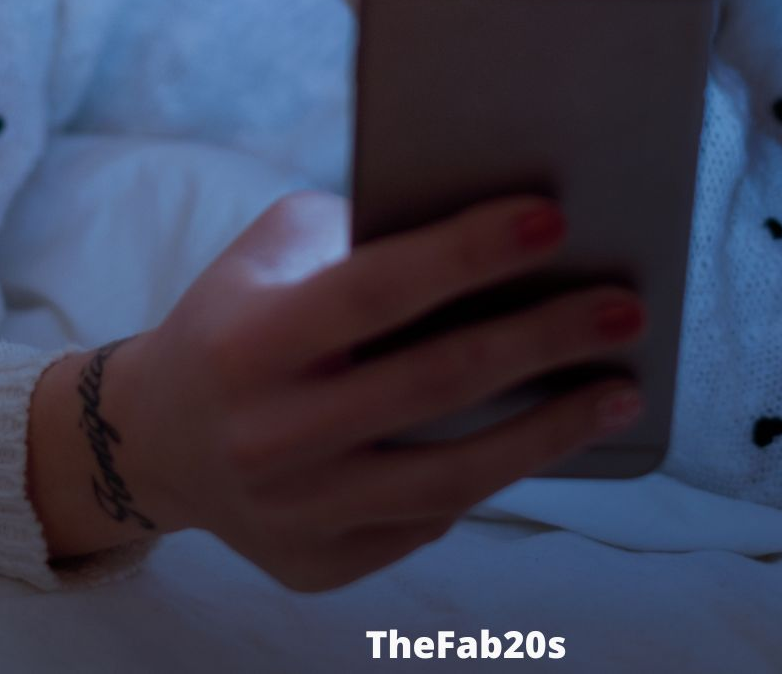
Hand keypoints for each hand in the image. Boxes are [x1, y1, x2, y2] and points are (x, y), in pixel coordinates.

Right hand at [120, 191, 644, 592]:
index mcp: (251, 340)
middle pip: (434, 384)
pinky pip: (429, 518)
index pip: (376, 290)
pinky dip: (498, 472)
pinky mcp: (321, 563)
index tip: (554, 218)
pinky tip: (552, 433)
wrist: (156, 439)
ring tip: (622, 388)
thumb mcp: (272, 250)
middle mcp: (270, 433)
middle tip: (626, 307)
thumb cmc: (236, 317)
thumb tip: (491, 234)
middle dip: (543, 340)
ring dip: (550, 432)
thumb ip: (361, 231)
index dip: (468, 253)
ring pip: (449, 478)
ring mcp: (296, 512)